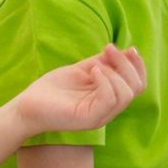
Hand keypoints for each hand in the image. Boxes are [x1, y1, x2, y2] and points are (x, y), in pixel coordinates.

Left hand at [11, 45, 146, 136]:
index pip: (138, 85)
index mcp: (109, 99)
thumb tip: (127, 50)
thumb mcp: (83, 69)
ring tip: (96, 64)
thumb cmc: (53, 89)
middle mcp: (108, 110)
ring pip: (126, 94)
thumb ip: (104, 62)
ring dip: (115, 72)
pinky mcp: (88, 119)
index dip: (138, 65)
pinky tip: (93, 71)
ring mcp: (100, 116)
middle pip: (136, 87)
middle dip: (127, 64)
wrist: (28, 105)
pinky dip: (105, 80)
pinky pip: (109, 99)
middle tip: (108, 49)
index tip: (129, 48)